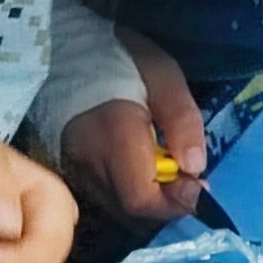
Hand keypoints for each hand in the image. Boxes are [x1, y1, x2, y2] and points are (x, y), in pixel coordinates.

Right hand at [60, 26, 207, 225]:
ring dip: (151, 201)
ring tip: (168, 172)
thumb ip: (181, 120)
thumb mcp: (162, 74)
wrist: (63, 51)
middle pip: (133, 212)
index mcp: (114, 138)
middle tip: (187, 179)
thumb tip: (195, 169)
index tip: (198, 184)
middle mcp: (90, 163)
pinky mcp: (72, 171)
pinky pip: (107, 197)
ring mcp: (77, 170)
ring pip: (119, 209)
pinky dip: (132, 194)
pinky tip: (144, 171)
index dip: (176, 202)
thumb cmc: (119, 59)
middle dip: (167, 204)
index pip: (142, 198)